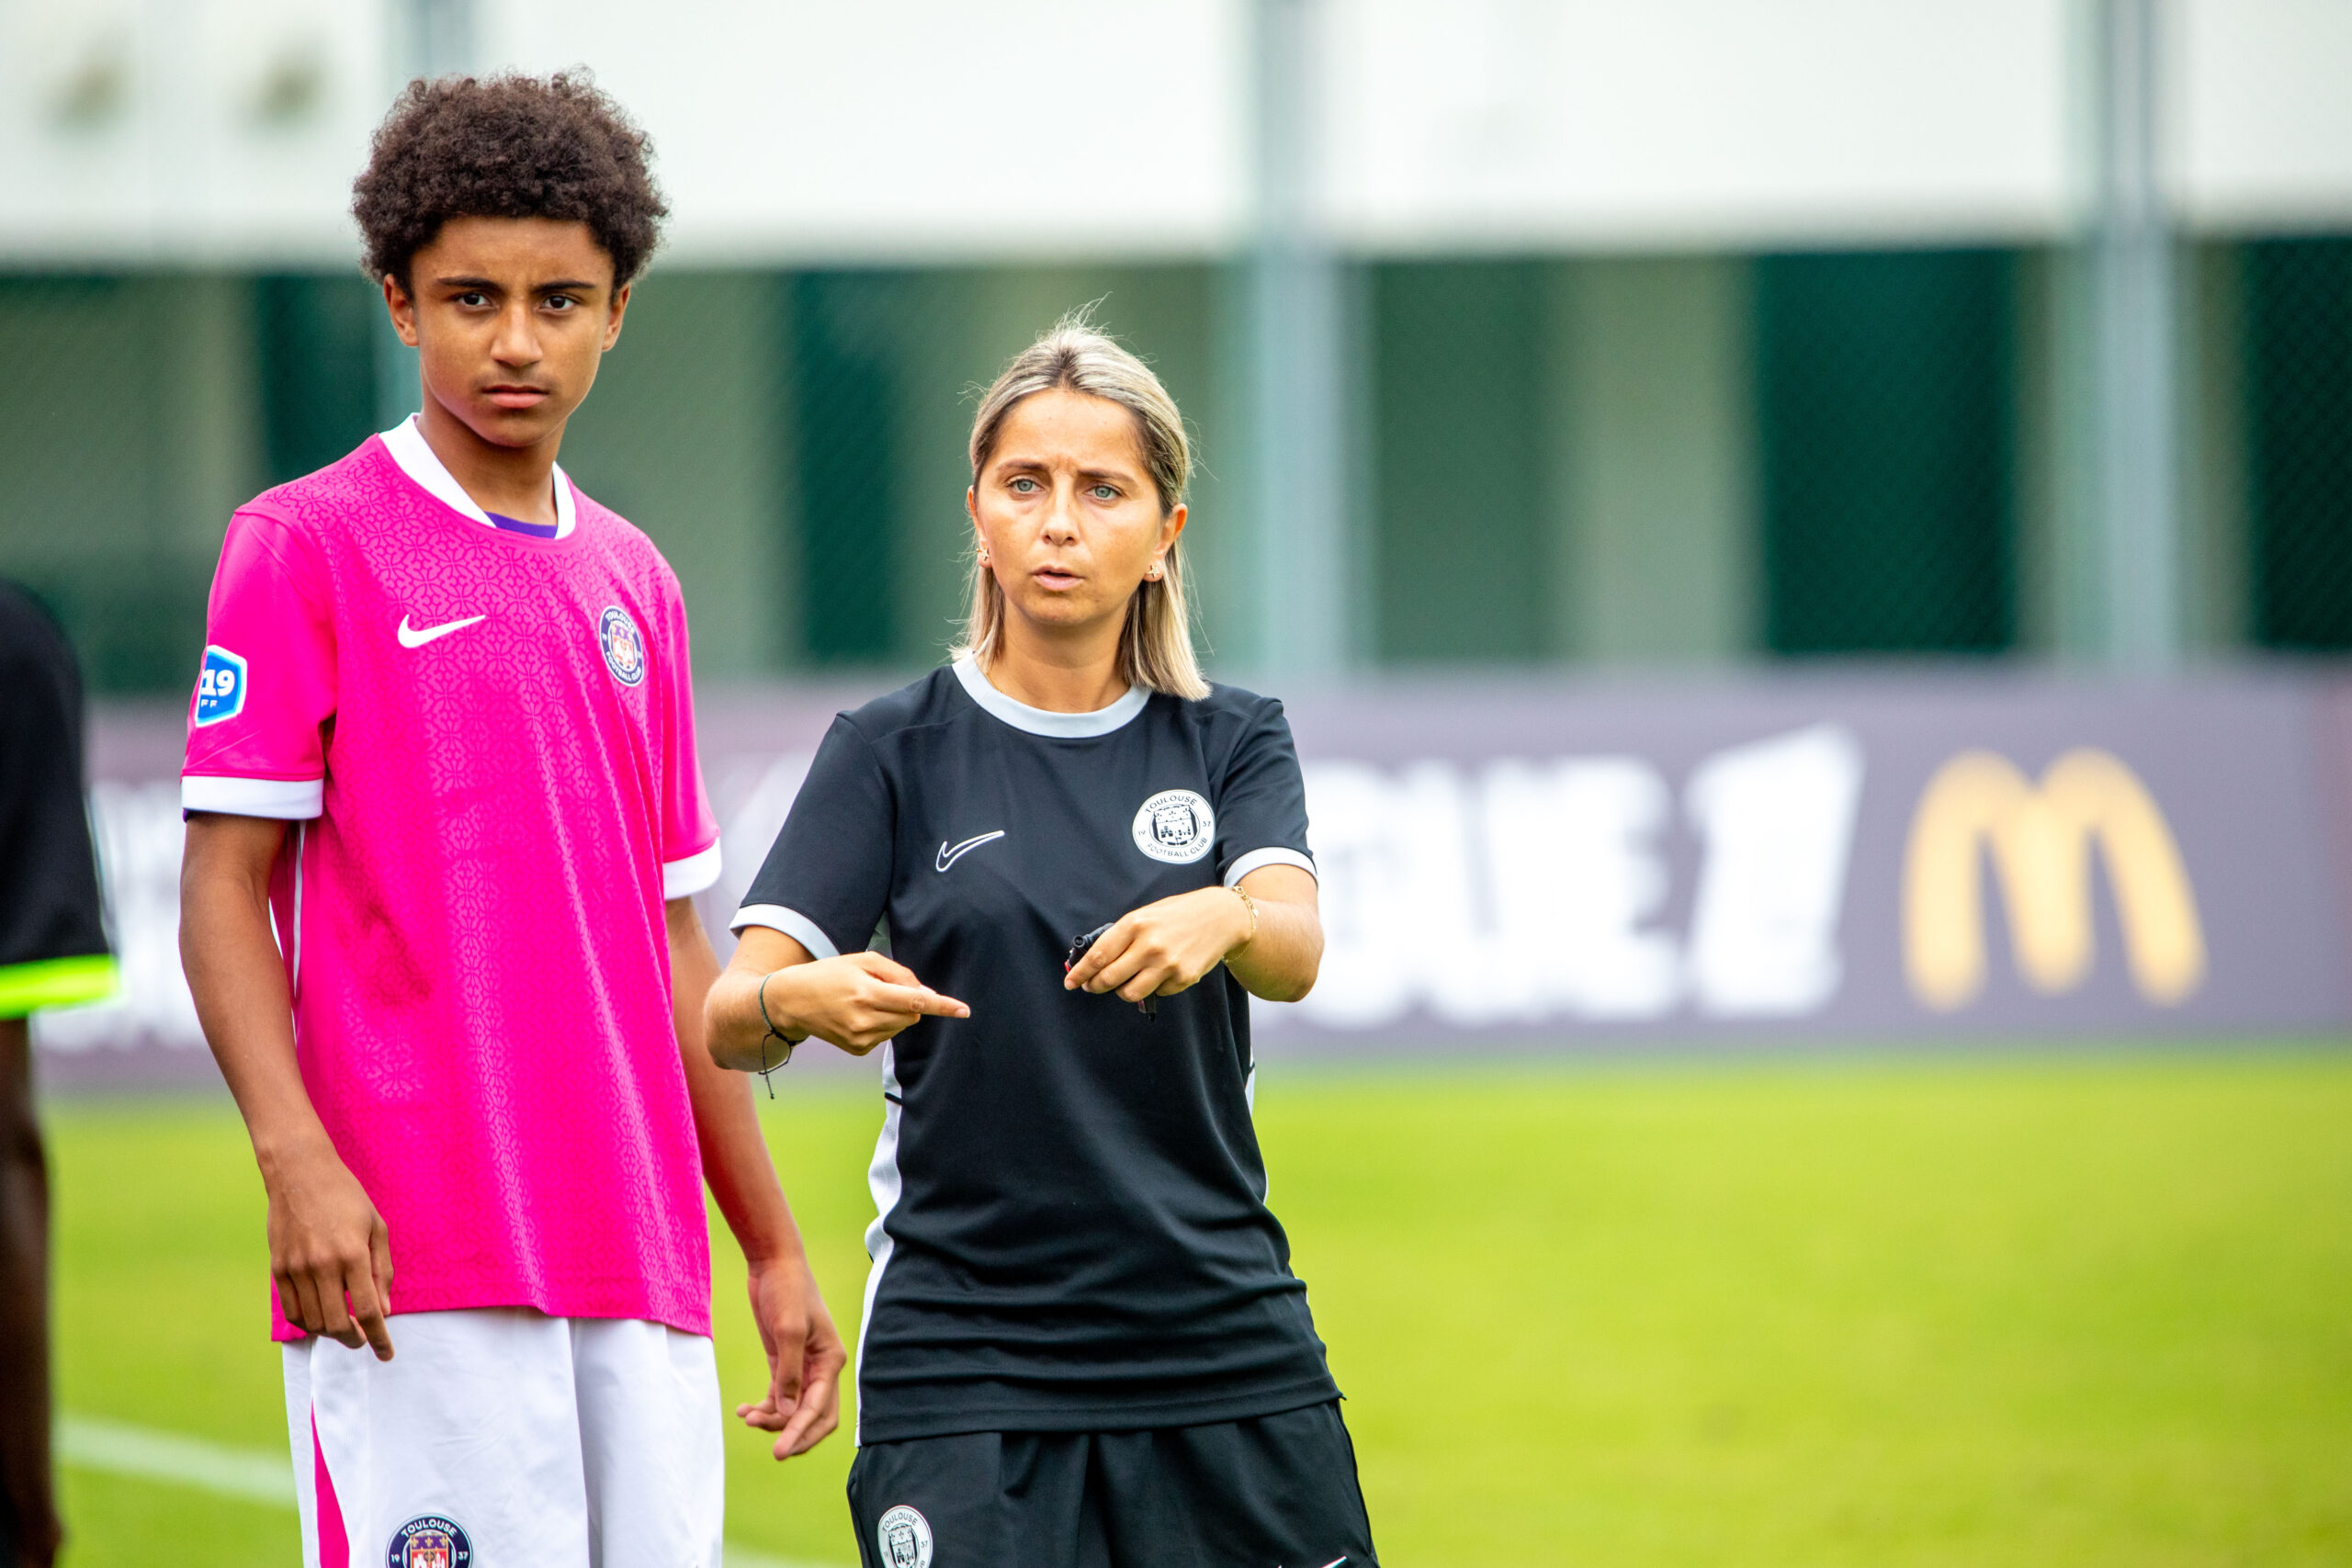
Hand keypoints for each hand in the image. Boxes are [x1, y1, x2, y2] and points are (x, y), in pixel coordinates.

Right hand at [261, 1138, 393, 1358]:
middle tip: (366, 1340)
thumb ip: (382, 1271)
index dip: (379, 1338)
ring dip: (332, 1333)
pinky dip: (308, 1323)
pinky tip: (320, 1320)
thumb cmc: (345, 1197)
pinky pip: (291, 1311)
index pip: (366, 1310)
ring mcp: (296, 1268)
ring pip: (313, 1322)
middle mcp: (322, 1265)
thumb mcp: (375, 1227)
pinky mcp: (278, 1268)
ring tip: (346, 1328)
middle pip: (337, 1324)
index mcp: (352, 1254)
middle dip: (356, 1340)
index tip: (387, 1354)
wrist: (299, 1173)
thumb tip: (383, 1311)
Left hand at [735, 1252, 845, 1458]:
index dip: (800, 1432)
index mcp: (831, 1360)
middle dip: (796, 1435)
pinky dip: (764, 1407)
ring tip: (747, 1417)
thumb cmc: (787, 1290)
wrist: (773, 1263)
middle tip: (774, 1451)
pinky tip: (744, 1410)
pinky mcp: (784, 1361)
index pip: (820, 1408)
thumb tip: (786, 1413)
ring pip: (794, 1409)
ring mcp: (802, 1366)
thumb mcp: (789, 1329)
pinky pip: (778, 1396)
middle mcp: (821, 1367)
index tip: (779, 1452)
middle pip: (815, 1416)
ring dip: (774, 1420)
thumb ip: (789, 1373)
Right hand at [761, 951, 968, 1057]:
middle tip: (885, 989)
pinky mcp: (857, 1050)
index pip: (915, 1001)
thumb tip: (926, 992)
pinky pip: (887, 1036)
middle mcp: (864, 1019)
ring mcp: (860, 1038)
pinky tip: (859, 1015)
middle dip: (911, 1002)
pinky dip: (883, 1024)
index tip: (964, 1010)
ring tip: (866, 1000)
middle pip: (912, 1014)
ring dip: (896, 1013)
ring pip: (902, 1025)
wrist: (793, 1001)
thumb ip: (898, 974)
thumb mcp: (863, 960)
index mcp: (866, 992)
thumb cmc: (830, 974)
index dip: (942, 1005)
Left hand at [1064, 886, 1252, 1003]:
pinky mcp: (1183, 978)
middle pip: (1109, 978)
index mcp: (1135, 924)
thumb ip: (1122, 936)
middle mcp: (1150, 945)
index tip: (1071, 981)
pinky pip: (1156, 993)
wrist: (1221, 917)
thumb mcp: (1146, 914)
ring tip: (1125, 981)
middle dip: (1095, 986)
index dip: (1080, 973)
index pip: (1098, 956)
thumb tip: (1094, 960)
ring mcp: (1167, 964)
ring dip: (1121, 991)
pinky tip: (1158, 973)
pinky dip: (1152, 988)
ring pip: (1129, 993)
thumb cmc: (1178, 914)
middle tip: (1092, 986)